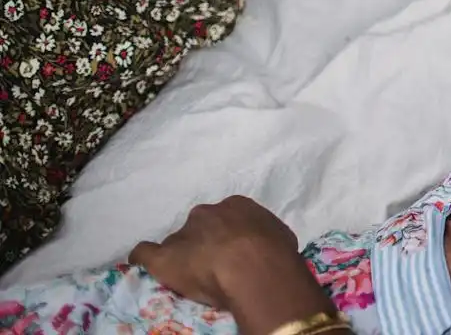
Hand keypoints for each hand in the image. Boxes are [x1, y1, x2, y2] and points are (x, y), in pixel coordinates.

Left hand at [128, 195, 310, 312]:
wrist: (254, 267)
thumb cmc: (274, 251)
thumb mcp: (278, 235)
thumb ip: (263, 235)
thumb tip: (263, 243)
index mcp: (235, 206)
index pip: (225, 217)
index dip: (227, 235)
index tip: (232, 250)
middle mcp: (207, 213)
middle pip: (198, 227)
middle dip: (203, 242)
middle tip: (214, 263)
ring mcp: (183, 234)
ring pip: (176, 243)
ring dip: (182, 255)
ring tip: (189, 274)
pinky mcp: (163, 257)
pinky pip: (144, 253)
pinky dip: (143, 257)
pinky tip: (142, 262)